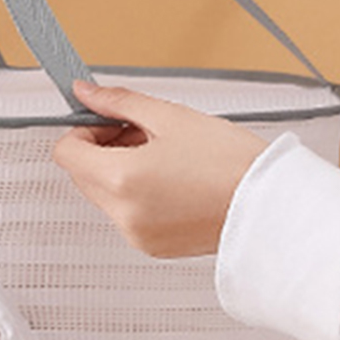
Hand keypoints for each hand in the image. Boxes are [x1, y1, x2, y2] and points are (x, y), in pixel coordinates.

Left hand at [52, 80, 268, 257]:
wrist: (273, 205)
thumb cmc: (233, 163)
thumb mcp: (171, 117)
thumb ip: (119, 103)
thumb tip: (86, 93)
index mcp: (120, 179)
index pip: (66, 152)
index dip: (85, 130)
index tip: (111, 121)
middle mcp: (122, 213)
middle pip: (82, 174)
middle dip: (104, 149)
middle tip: (144, 134)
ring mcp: (135, 234)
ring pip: (104, 195)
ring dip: (120, 172)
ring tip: (166, 157)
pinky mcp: (151, 246)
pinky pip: (126, 215)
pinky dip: (138, 196)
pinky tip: (174, 182)